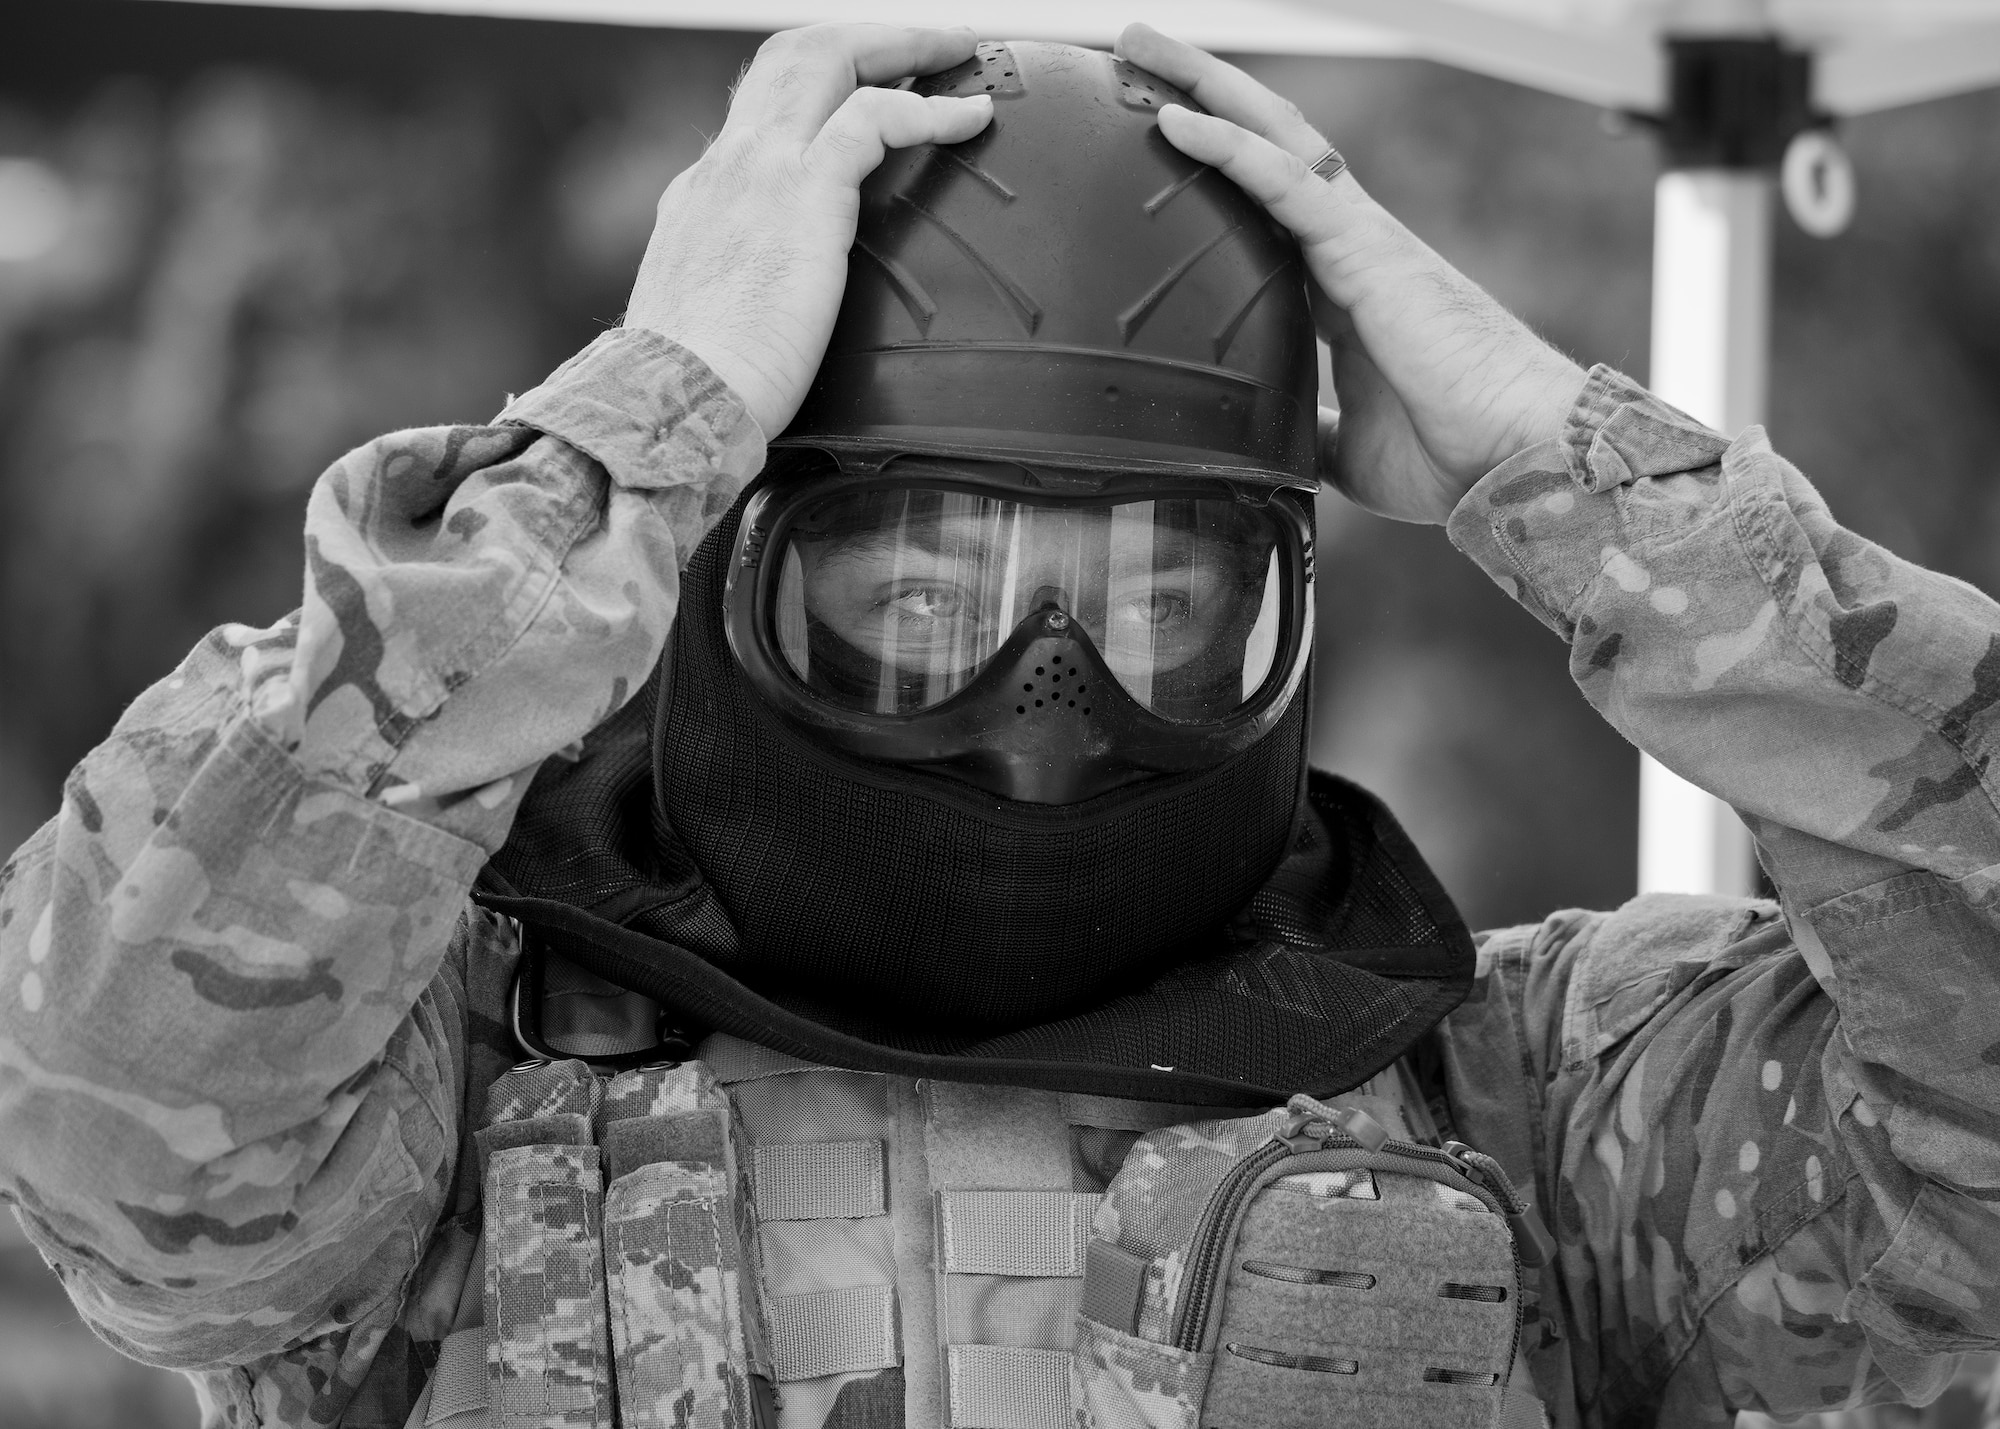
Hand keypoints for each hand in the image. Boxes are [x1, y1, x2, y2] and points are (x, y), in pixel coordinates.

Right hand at [623, 25, 993, 437]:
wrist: (670, 406)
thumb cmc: (694, 394)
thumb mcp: (709, 322)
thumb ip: (742, 295)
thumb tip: (776, 322)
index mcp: (703, 195)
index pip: (760, 110)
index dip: (818, 88)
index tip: (868, 92)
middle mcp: (727, 166)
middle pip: (792, 56)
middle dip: (863, 37)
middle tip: (925, 46)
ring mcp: (760, 170)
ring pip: (829, 57)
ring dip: (900, 44)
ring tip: (955, 51)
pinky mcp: (803, 195)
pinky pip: (876, 119)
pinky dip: (929, 109)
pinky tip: (970, 117)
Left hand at [1116, 24, 1586, 522]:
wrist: (1515, 454)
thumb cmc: (1453, 451)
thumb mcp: (1348, 448)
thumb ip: (1306, 431)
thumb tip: (1263, 444)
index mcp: (1342, 285)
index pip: (1266, 202)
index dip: (1214, 164)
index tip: (1152, 136)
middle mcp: (1349, 244)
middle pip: (1264, 144)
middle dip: (1200, 93)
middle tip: (1133, 54)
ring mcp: (1358, 237)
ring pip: (1271, 138)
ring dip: (1203, 90)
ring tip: (1139, 48)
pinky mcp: (1365, 248)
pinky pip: (1286, 183)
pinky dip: (1230, 148)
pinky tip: (1176, 121)